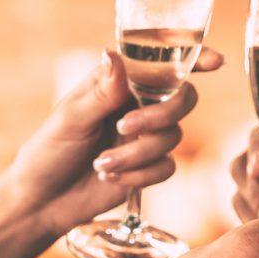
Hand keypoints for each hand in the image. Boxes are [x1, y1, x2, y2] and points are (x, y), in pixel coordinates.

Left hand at [5, 47, 224, 237]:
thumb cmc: (48, 152)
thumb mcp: (69, 119)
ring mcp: (145, 137)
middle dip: (161, 115)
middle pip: (182, 98)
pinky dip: (140, 175)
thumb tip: (115, 56)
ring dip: (137, 154)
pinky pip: (167, 167)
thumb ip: (100, 92)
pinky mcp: (149, 167)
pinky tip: (110, 178)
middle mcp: (137, 105)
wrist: (43, 201)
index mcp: (117, 83)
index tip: (215, 62)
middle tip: (125, 129)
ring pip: (172, 137)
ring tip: (101, 165)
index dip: (192, 57)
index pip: (159, 62)